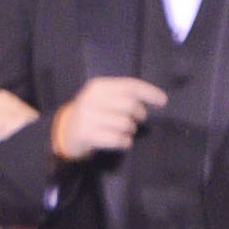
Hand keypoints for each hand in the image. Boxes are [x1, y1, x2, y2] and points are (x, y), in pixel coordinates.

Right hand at [49, 77, 166, 160]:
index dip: (149, 92)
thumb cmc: (92, 113)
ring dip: (131, 130)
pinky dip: (125, 142)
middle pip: (130, 105)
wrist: (65, 131)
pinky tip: (122, 141)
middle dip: (139, 115)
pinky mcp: (87, 134)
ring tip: (125, 131)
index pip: (129, 86)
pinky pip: (117, 139)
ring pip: (125, 124)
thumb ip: (124, 95)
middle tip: (137, 120)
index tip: (163, 101)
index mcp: (98, 86)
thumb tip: (153, 100)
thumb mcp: (103, 98)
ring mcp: (88, 117)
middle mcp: (92, 99)